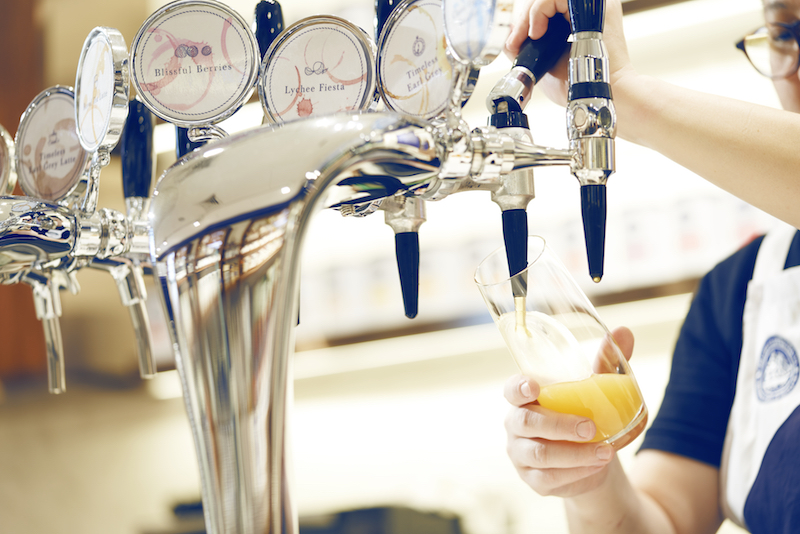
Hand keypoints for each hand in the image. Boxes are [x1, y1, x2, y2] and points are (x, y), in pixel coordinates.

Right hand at [503, 326, 634, 496]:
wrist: (590, 461)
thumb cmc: (585, 415)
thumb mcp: (596, 389)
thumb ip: (605, 361)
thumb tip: (622, 331)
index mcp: (526, 397)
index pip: (512, 390)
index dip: (518, 388)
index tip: (534, 386)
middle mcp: (516, 424)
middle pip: (526, 423)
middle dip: (558, 424)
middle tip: (590, 426)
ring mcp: (521, 453)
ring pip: (540, 454)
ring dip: (574, 453)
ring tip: (606, 452)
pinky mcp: (533, 479)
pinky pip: (549, 478)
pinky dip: (575, 472)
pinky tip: (596, 465)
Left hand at [504, 0, 634, 106]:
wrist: (600, 93)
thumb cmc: (579, 85)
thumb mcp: (546, 64)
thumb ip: (529, 49)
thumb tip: (510, 38)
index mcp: (580, 19)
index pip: (547, 7)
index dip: (526, 20)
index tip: (515, 42)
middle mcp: (587, 8)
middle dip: (523, 19)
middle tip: (516, 41)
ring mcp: (591, 4)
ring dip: (529, 15)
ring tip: (530, 38)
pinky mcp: (591, 4)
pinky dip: (539, 10)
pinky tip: (538, 33)